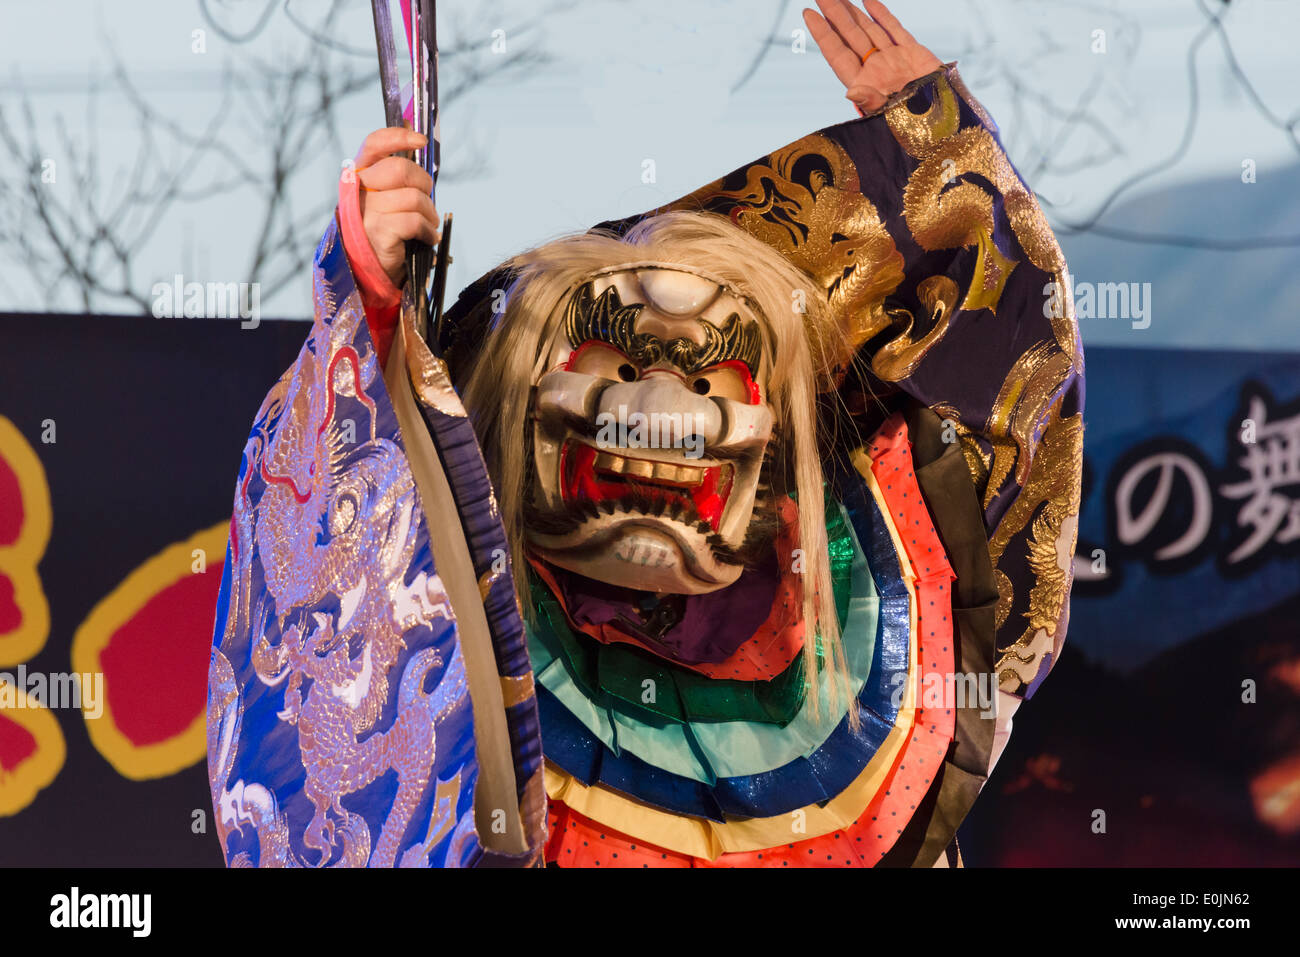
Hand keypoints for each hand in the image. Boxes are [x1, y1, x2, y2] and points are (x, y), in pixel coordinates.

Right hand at [353, 127, 440, 287]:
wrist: (372, 270)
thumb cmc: (386, 228)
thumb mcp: (388, 196)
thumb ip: (399, 171)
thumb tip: (416, 135)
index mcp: (359, 175)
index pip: (375, 144)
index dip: (399, 136)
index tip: (420, 141)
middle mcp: (358, 190)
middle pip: (401, 169)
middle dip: (424, 184)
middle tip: (427, 201)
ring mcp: (366, 211)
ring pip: (414, 198)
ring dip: (430, 213)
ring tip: (427, 225)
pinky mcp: (379, 231)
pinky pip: (415, 222)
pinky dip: (428, 231)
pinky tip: (426, 238)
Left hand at [802, 1, 942, 113]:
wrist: (948, 126)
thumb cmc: (918, 129)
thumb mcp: (892, 117)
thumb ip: (872, 101)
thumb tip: (851, 93)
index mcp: (865, 85)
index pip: (838, 54)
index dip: (823, 34)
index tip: (809, 14)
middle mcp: (876, 70)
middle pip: (850, 37)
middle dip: (835, 15)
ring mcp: (894, 61)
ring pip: (869, 30)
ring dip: (853, 13)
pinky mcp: (914, 55)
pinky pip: (895, 30)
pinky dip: (882, 15)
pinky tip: (868, 2)